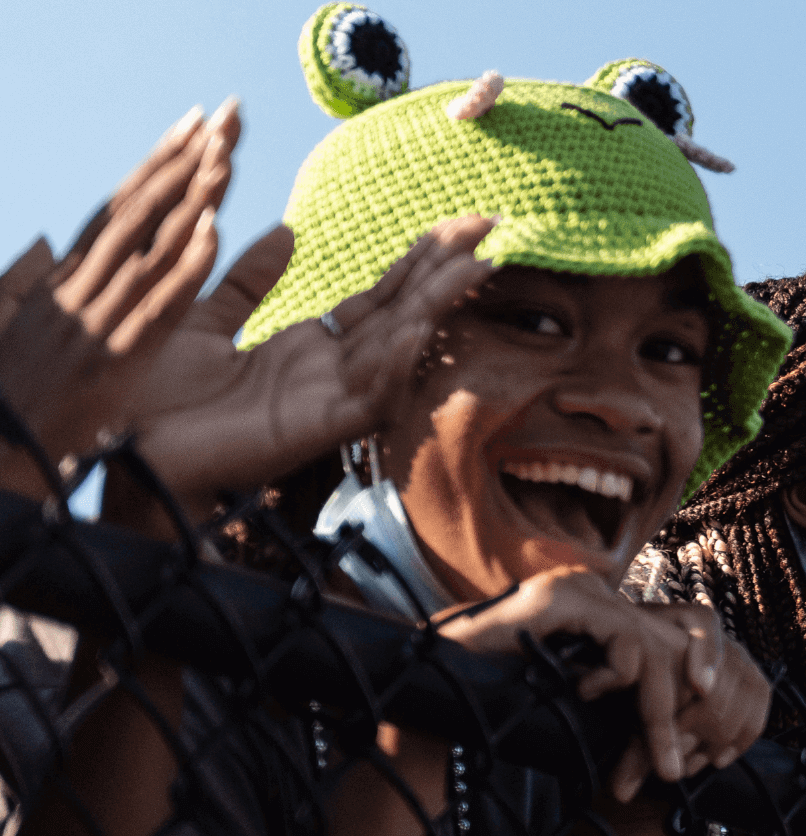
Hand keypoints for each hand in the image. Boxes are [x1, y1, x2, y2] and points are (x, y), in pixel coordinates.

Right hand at [0, 103, 235, 495]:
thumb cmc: (12, 401)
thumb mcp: (24, 331)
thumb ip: (35, 287)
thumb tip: (46, 245)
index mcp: (64, 282)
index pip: (119, 210)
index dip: (157, 165)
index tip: (192, 124)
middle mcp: (79, 288)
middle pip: (139, 210)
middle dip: (182, 159)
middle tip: (224, 116)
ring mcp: (97, 319)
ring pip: (150, 245)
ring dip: (191, 196)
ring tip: (226, 152)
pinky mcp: (116, 357)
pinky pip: (157, 304)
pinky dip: (186, 265)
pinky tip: (214, 230)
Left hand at [127, 215, 497, 510]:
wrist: (118, 448)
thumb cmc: (151, 396)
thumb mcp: (202, 320)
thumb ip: (247, 281)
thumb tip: (287, 231)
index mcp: (305, 347)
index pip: (380, 297)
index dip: (420, 260)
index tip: (460, 224)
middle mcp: (327, 372)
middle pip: (403, 313)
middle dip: (448, 272)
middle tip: (493, 228)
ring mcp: (326, 401)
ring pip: (399, 350)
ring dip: (436, 308)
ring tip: (476, 267)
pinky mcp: (313, 431)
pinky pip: (368, 400)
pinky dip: (392, 366)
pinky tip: (412, 332)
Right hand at [433, 569, 770, 801]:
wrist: (427, 687)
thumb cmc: (500, 701)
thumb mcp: (580, 702)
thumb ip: (625, 698)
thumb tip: (685, 730)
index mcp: (607, 613)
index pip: (685, 636)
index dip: (699, 688)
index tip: (691, 748)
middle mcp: (600, 594)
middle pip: (682, 641)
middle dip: (683, 712)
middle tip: (675, 770)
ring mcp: (582, 590)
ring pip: (660, 647)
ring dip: (659, 713)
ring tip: (654, 759)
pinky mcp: (564, 599)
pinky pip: (627, 640)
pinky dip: (619, 679)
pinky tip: (584, 694)